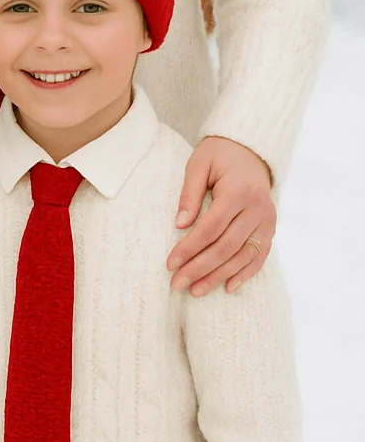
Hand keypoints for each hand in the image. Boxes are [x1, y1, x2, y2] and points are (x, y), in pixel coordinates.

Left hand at [168, 135, 274, 295]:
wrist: (250, 151)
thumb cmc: (219, 155)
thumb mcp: (199, 164)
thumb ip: (189, 193)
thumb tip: (180, 225)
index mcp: (239, 191)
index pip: (211, 227)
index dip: (189, 248)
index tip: (170, 263)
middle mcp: (257, 209)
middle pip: (226, 247)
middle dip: (200, 268)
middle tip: (177, 284)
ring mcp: (267, 221)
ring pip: (242, 257)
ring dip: (218, 276)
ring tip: (195, 291)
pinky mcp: (270, 229)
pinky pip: (259, 257)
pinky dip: (244, 274)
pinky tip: (228, 288)